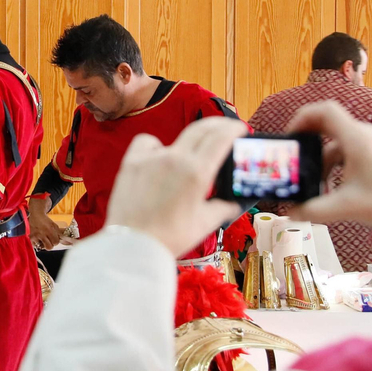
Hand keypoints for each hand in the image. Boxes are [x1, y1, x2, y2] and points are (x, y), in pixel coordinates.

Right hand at [27, 199, 64, 249]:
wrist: (36, 215)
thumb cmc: (46, 221)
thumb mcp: (54, 225)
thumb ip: (59, 233)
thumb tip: (63, 240)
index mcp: (50, 230)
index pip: (56, 242)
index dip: (55, 241)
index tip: (54, 239)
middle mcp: (42, 233)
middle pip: (49, 247)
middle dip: (50, 245)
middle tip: (49, 241)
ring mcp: (36, 236)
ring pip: (42, 247)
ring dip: (43, 244)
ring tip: (43, 239)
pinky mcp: (31, 237)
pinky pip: (35, 245)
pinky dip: (37, 243)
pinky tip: (38, 238)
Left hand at [104, 117, 245, 257]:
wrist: (133, 245)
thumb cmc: (170, 237)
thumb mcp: (205, 224)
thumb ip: (223, 208)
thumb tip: (234, 203)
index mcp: (197, 173)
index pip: (221, 138)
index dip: (233, 128)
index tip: (239, 128)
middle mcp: (175, 159)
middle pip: (201, 129)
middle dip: (217, 125)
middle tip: (225, 129)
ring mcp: (152, 158)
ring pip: (176, 138)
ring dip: (189, 143)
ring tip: (192, 156)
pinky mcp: (132, 162)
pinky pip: (147, 142)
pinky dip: (156, 146)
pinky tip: (158, 157)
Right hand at [284, 101, 371, 229]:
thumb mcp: (348, 208)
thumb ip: (314, 210)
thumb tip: (290, 213)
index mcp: (356, 140)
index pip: (324, 110)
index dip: (302, 117)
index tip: (291, 135)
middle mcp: (365, 135)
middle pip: (329, 125)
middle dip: (309, 141)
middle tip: (296, 157)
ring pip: (338, 142)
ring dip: (323, 160)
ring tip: (317, 184)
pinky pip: (350, 150)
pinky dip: (337, 164)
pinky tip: (335, 186)